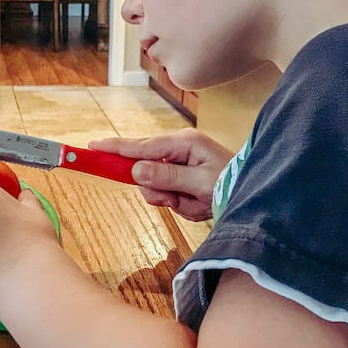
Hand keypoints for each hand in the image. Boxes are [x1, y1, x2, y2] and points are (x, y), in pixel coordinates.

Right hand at [89, 129, 232, 220]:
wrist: (253, 194)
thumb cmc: (232, 184)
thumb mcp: (200, 184)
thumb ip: (167, 177)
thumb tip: (136, 170)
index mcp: (183, 143)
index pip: (141, 146)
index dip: (116, 149)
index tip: (93, 146)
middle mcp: (178, 149)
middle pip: (145, 169)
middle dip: (160, 190)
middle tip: (176, 199)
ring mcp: (180, 163)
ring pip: (155, 186)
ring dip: (173, 200)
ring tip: (196, 203)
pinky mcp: (182, 177)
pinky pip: (168, 194)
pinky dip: (181, 204)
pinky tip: (198, 204)